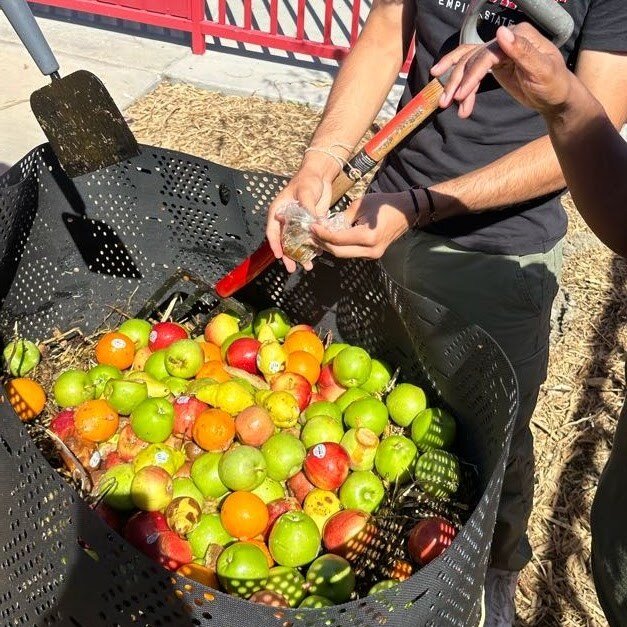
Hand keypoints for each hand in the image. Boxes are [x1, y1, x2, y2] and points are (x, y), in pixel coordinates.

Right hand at [266, 154, 337, 271]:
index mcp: (278, 212)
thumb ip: (307, 208)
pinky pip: (309, 239)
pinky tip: (316, 256)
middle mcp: (286, 220)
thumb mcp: (306, 192)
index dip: (275, 245)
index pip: (273, 232)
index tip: (279, 256)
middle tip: (291, 268)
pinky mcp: (309, 225)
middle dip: (288, 256)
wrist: (320, 176)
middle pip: (284, 242)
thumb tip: (312, 224)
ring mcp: (297, 224)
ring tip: (307, 266)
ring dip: (301, 255)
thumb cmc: (308, 180)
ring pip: (296, 243)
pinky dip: (312, 248)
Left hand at [310, 191, 416, 258]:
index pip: (338, 239)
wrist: (405, 212)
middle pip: (338, 252)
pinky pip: (351, 252)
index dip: (322, 234)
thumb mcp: (360, 205)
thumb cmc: (384, 204)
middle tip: (310, 234)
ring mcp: (372, 255)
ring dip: (329, 246)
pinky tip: (330, 238)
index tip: (312, 227)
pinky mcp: (372, 255)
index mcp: (367, 237)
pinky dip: (339, 246)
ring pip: (344, 254)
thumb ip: (342, 218)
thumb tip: (326, 226)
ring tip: (317, 236)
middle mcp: (370, 250)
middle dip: (322, 243)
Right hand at [431, 24, 572, 119]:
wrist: (556, 99)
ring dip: (455, 84)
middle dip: (457, 81)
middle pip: (472, 58)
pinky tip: (460, 104)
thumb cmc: (554, 85)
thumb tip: (501, 32)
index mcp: (519, 36)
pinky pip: (472, 74)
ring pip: (468, 65)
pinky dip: (464, 88)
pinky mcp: (494, 65)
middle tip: (445, 102)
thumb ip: (522, 51)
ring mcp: (499, 52)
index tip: (460, 95)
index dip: (470, 75)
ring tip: (445, 104)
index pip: (486, 54)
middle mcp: (506, 40)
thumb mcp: (542, 70)